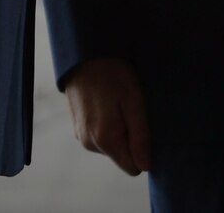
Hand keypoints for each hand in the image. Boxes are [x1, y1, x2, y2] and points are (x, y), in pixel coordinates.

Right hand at [62, 57, 151, 175]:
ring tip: (119, 103)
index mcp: (106, 140)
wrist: (84, 55)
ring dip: (120, 130)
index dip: (144, 150)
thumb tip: (146, 167)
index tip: (146, 126)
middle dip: (132, 138)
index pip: (133, 167)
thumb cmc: (112, 74)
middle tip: (133, 109)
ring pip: (112, 146)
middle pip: (122, 156)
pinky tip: (108, 103)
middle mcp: (90, 144)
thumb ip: (140, 136)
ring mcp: (81, 136)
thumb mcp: (134, 101)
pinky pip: (100, 137)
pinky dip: (108, 125)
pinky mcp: (78, 128)